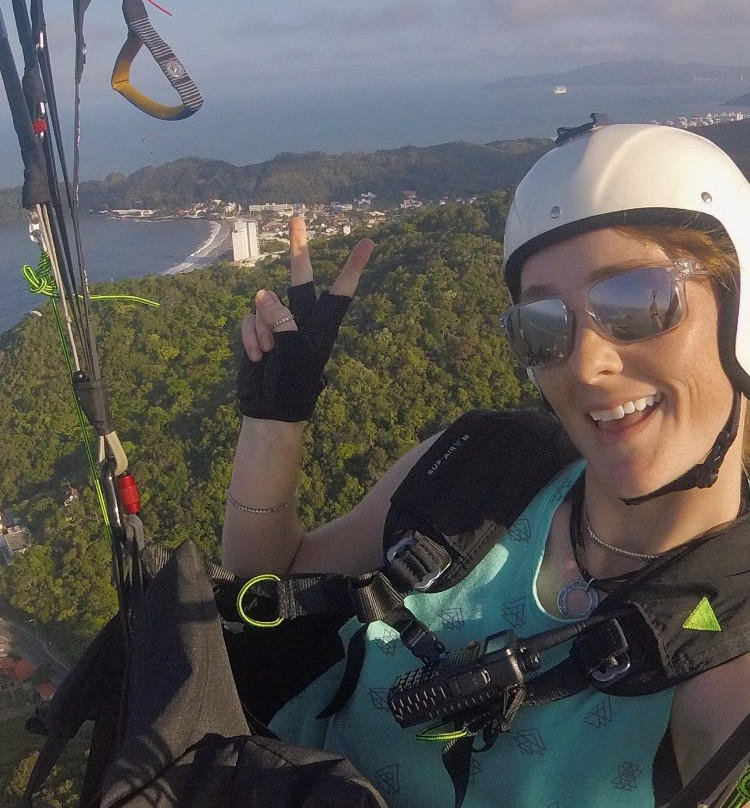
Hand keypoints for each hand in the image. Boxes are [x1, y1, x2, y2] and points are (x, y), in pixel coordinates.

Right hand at [237, 217, 373, 421]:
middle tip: (297, 217)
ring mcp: (277, 323)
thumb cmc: (291, 385)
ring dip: (262, 330)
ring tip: (268, 355)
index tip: (369, 242)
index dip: (353, 267)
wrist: (268, 411)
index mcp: (321, 326)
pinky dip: (249, 337)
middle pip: (300, 278)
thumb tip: (262, 294)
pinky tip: (256, 357)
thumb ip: (281, 321)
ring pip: (264, 305)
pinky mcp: (257, 330)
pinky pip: (249, 319)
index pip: (340, 292)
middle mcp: (301, 319)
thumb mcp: (293, 353)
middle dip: (298, 248)